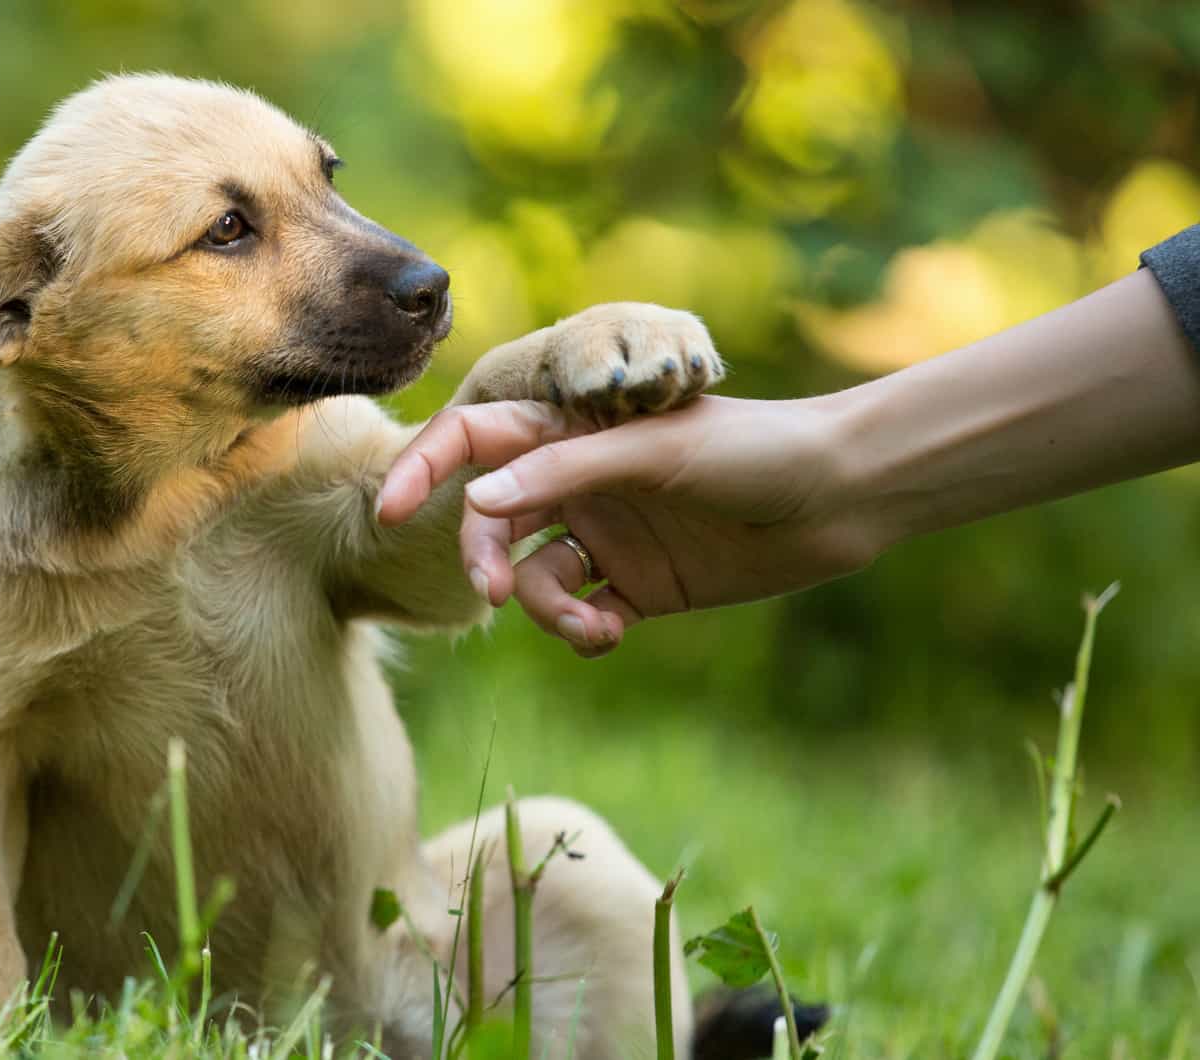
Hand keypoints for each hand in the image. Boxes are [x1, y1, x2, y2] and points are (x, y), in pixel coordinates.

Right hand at [376, 396, 881, 655]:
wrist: (840, 495)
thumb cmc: (753, 448)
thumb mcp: (655, 451)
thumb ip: (562, 470)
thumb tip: (474, 502)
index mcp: (574, 430)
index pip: (477, 440)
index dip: (426, 469)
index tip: (389, 510)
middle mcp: (580, 481)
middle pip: (495, 520)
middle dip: (485, 558)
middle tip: (497, 593)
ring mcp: (606, 534)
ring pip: (535, 578)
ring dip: (545, 609)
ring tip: (592, 627)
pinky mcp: (637, 584)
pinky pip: (580, 613)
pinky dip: (583, 631)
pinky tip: (611, 634)